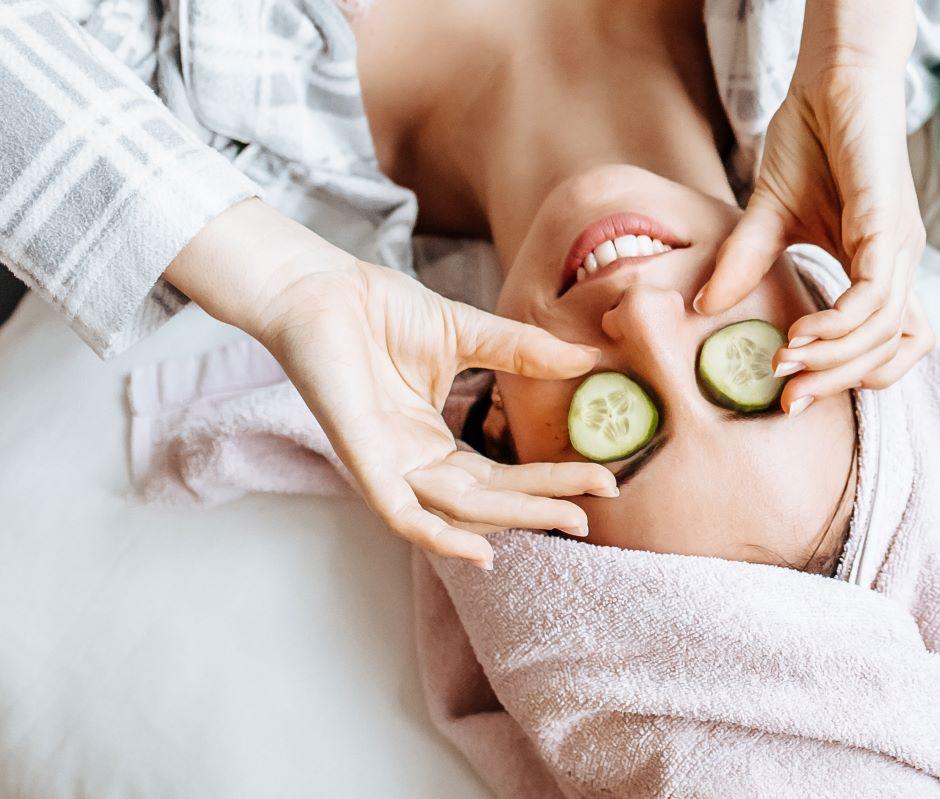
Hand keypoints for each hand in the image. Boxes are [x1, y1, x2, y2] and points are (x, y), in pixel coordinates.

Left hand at [168, 201, 615, 568]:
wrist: (322, 288)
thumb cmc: (380, 310)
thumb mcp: (468, 333)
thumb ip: (524, 353)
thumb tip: (588, 359)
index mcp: (434, 441)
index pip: (502, 476)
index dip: (551, 482)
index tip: (601, 479)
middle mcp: (414, 464)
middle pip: (490, 503)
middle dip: (545, 506)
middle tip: (597, 506)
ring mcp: (390, 467)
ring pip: (461, 512)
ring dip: (518, 517)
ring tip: (571, 516)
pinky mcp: (363, 462)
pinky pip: (404, 517)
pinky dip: (441, 539)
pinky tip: (483, 553)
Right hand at [696, 12, 932, 413]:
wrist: (831, 77)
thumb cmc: (812, 137)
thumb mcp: (770, 212)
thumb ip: (745, 262)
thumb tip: (702, 307)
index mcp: (878, 268)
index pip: (886, 347)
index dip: (846, 376)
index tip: (791, 390)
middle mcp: (899, 265)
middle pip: (888, 353)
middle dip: (836, 382)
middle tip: (786, 396)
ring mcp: (900, 248)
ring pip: (882, 332)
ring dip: (834, 359)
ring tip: (784, 364)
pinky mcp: (890, 227)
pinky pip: (875, 296)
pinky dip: (840, 324)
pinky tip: (802, 332)